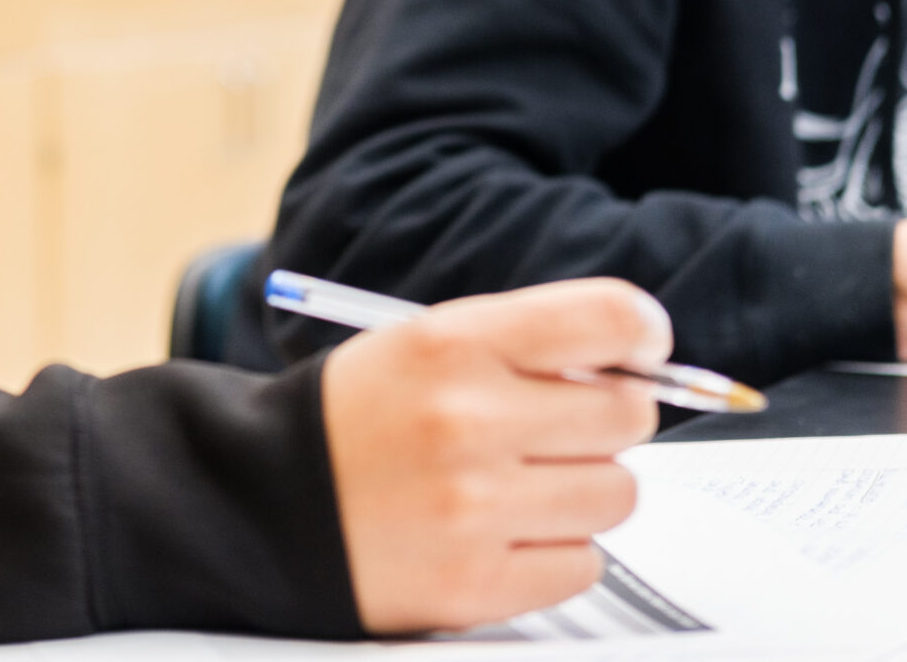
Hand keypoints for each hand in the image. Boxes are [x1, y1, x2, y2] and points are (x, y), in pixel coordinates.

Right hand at [321, 278, 670, 634]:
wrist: (262, 505)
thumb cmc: (359, 419)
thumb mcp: (426, 346)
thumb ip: (528, 345)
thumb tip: (641, 365)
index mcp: (454, 344)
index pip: (608, 320)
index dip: (644, 336)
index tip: (642, 351)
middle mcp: (468, 421)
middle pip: (627, 415)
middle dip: (605, 420)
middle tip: (556, 429)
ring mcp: (473, 508)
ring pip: (617, 495)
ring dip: (583, 490)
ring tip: (522, 485)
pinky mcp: (475, 585)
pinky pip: (584, 564)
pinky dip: (557, 551)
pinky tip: (504, 533)